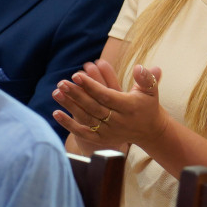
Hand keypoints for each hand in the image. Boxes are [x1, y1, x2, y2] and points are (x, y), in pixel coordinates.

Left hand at [53, 62, 167, 153]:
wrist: (149, 130)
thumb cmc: (148, 105)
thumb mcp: (151, 90)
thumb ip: (146, 78)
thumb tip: (139, 67)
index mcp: (128, 107)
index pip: (105, 96)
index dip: (91, 86)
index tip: (76, 75)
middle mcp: (117, 121)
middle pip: (93, 107)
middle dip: (76, 94)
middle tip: (62, 82)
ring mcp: (109, 131)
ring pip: (86, 119)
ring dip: (70, 107)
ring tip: (57, 93)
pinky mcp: (102, 139)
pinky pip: (83, 132)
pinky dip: (69, 125)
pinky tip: (56, 113)